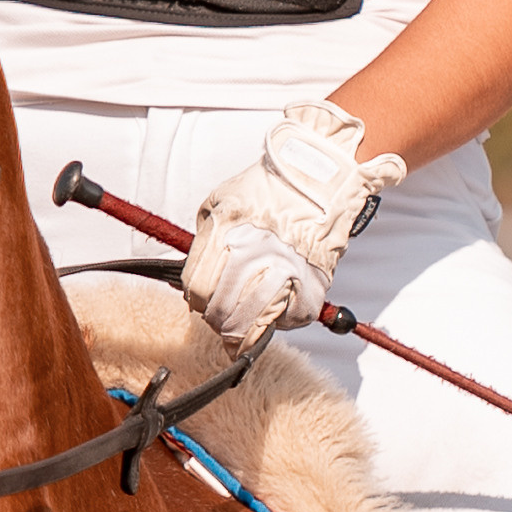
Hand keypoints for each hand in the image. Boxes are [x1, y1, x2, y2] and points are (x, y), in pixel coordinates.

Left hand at [182, 103, 404, 352]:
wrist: (320, 181)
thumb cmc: (269, 190)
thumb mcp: (222, 202)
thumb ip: (205, 238)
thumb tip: (191, 279)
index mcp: (228, 231)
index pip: (198, 286)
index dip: (195, 299)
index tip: (199, 302)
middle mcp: (255, 252)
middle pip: (221, 308)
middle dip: (215, 318)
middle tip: (219, 319)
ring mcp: (286, 271)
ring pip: (251, 322)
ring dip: (242, 330)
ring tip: (241, 328)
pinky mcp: (312, 287)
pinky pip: (287, 320)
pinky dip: (279, 320)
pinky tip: (276, 306)